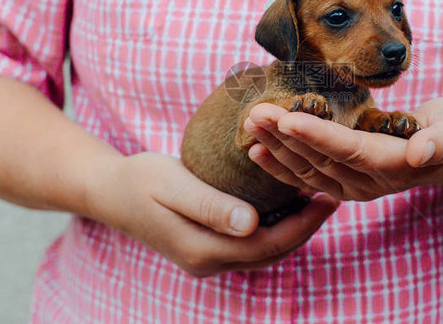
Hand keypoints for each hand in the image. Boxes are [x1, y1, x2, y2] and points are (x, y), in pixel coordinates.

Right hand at [87, 153, 339, 276]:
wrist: (111, 192)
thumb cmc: (141, 180)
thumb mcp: (173, 185)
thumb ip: (211, 205)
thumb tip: (251, 225)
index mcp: (201, 249)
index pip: (266, 244)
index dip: (302, 224)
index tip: (326, 198)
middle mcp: (207, 262)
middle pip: (270, 253)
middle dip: (305, 228)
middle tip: (332, 198)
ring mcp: (207, 259)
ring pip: (263, 253)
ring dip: (293, 231)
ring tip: (317, 203)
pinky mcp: (207, 249)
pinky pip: (251, 246)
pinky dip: (274, 229)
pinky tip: (288, 208)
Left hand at [244, 98, 442, 200]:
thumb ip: (440, 141)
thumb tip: (420, 152)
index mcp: (393, 166)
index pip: (348, 150)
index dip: (316, 135)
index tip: (286, 119)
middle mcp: (369, 183)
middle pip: (319, 160)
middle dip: (285, 136)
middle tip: (256, 113)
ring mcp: (354, 187)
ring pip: (307, 169)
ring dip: (276, 147)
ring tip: (250, 123)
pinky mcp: (343, 183)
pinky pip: (306, 177)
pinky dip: (280, 164)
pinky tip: (256, 149)